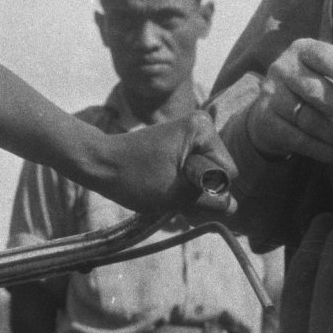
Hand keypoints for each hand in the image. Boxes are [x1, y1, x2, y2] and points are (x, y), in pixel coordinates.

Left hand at [91, 111, 237, 213]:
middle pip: (220, 172)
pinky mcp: (181, 141)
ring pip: (208, 173)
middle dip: (200, 189)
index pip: (228, 173)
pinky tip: (165, 185)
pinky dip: (184, 183)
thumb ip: (210, 202)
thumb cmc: (134, 178)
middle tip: (171, 190)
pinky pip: (196, 168)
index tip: (179, 185)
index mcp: (202, 130)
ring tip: (166, 188)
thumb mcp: (176, 195)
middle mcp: (201, 125)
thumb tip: (233, 207)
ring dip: (191, 189)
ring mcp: (191, 132)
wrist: (100, 164)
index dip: (208, 189)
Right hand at [246, 39, 332, 162]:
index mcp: (303, 50)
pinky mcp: (266, 121)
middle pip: (316, 92)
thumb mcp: (329, 77)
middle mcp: (283, 68)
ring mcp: (271, 95)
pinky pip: (299, 140)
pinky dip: (325, 151)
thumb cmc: (312, 90)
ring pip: (308, 119)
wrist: (272, 111)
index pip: (325, 57)